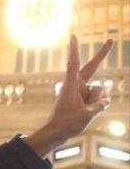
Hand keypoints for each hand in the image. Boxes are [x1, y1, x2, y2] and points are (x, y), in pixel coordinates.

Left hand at [24, 35, 112, 156]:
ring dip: (96, 102)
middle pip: (92, 68)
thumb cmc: (67, 123)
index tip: (73, 35)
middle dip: (101, 55)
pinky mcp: (84, 97)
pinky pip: (99, 98)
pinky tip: (87, 112)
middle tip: (110, 40)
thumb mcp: (87, 115)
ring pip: (99, 91)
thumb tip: (105, 100)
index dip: (74, 49)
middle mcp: (76, 85)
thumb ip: (99, 105)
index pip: (74, 63)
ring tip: (82, 111)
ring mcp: (81, 91)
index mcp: (71, 85)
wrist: (56, 133)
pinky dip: (98, 105)